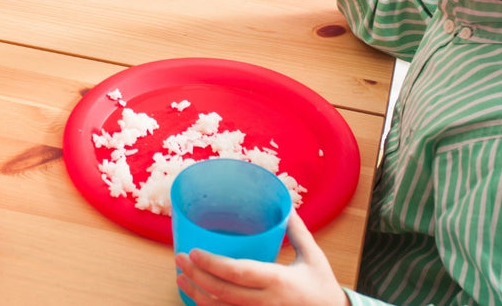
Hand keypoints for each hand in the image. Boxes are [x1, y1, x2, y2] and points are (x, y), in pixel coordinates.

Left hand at [175, 212, 347, 305]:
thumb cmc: (322, 287)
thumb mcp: (313, 257)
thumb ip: (298, 231)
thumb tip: (286, 205)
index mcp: (278, 281)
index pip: (238, 273)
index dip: (212, 263)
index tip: (193, 251)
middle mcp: (266, 302)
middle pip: (221, 293)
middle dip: (196, 276)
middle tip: (179, 259)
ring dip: (195, 295)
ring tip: (181, 277)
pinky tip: (197, 297)